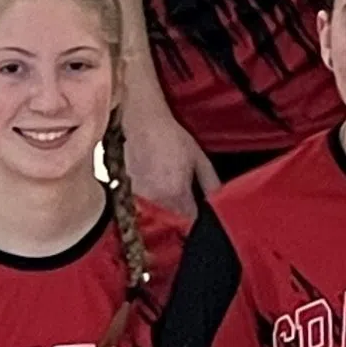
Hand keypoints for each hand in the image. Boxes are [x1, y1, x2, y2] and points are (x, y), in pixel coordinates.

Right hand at [122, 100, 212, 216]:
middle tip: (185, 204)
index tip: (198, 214)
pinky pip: (142, 206)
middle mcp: (155, 199)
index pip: (189, 222)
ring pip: (155, 216)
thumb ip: (211, 183)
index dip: (196, 220)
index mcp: (176, 193)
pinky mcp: (127, 191)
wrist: (143, 124)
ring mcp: (139, 197)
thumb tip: (218, 200)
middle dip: (180, 218)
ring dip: (163, 211)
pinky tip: (154, 186)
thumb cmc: (171, 138)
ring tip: (167, 191)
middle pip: (171, 222)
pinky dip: (149, 202)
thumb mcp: (200, 159)